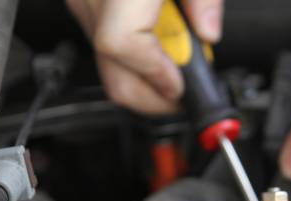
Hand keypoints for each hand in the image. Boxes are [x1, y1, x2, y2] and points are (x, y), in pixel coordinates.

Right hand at [67, 0, 222, 113]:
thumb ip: (204, 0)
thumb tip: (208, 34)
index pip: (122, 45)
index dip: (155, 75)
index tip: (181, 87)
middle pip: (113, 75)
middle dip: (154, 100)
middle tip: (184, 98)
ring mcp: (82, 4)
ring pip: (108, 67)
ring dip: (145, 81)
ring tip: (175, 72)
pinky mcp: (84, 5)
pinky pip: (106, 46)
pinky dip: (135, 60)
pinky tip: (158, 52)